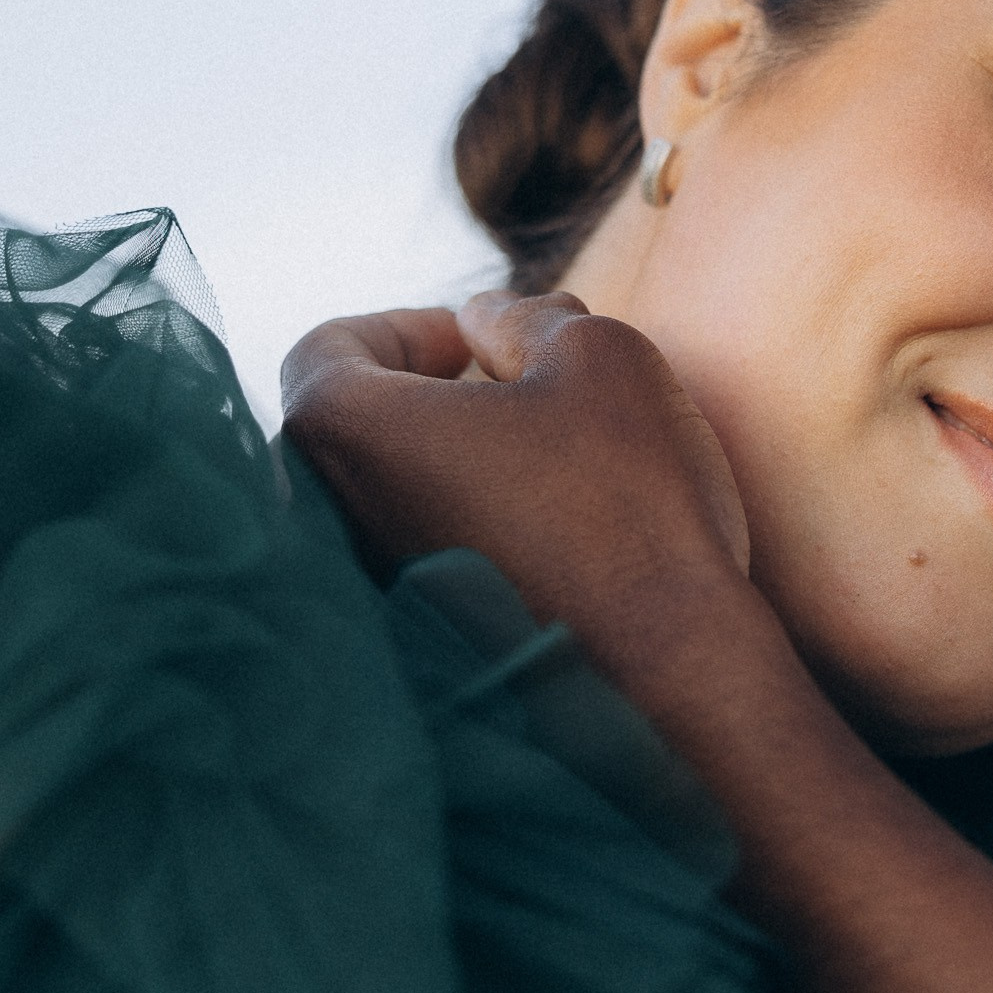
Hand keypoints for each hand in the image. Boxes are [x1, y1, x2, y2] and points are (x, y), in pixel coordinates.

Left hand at [279, 294, 750, 651]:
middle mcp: (322, 522)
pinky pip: (415, 569)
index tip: (483, 342)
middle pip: (349, 429)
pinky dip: (462, 537)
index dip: (410, 326)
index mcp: (342, 431)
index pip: (330, 346)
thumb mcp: (595, 355)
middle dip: (424, 396)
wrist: (670, 677)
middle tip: (515, 394)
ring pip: (383, 504)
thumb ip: (522, 316)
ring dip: (448, 469)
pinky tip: (546, 543)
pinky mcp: (408, 655)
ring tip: (545, 467)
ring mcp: (361, 598)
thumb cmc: (628, 503)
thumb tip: (486, 318)